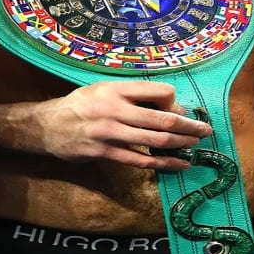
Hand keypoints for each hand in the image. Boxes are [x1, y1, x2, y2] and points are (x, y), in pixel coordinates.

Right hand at [31, 80, 210, 170]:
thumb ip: (133, 95)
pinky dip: (163, 163)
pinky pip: (140, 160)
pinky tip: (179, 164)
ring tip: (196, 145)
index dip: (175, 101)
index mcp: (116, 88)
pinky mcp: (104, 152)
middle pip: (162, 118)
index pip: (158, 91)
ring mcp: (109, 132)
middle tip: (205, 130)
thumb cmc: (81, 105)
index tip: (180, 109)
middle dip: (188, 125)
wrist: (47, 126)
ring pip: (154, 140)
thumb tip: (170, 106)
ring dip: (180, 144)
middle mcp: (114, 108)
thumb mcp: (104, 89)